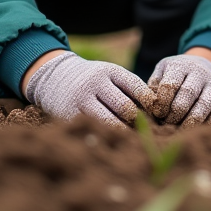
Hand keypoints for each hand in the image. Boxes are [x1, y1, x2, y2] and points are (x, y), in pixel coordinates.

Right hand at [23, 51, 153, 125]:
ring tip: (131, 136)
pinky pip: (93, 128)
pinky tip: (112, 139)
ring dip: (123, 132)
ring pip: (109, 121)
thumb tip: (155, 109)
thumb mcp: (110, 74)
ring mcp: (81, 100)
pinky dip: (105, 135)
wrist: (54, 76)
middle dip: (138, 120)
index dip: (149, 101)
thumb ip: (129, 88)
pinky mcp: (69, 115)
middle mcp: (95, 84)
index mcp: (110, 71)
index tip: (156, 111)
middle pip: (125, 107)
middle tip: (145, 129)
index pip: (136, 86)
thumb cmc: (93, 79)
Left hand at [149, 54, 210, 125]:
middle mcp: (200, 73)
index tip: (157, 113)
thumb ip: (154, 86)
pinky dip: (206, 124)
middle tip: (167, 123)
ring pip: (204, 105)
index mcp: (180, 66)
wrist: (208, 66)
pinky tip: (195, 129)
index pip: (170, 84)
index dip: (162, 102)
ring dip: (190, 122)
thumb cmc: (178, 74)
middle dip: (175, 113)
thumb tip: (148, 107)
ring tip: (179, 130)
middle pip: (188, 94)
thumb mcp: (164, 71)